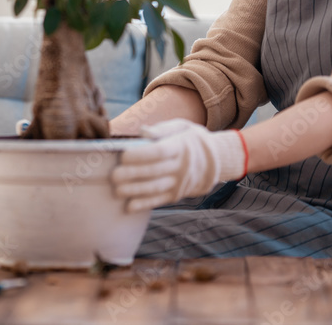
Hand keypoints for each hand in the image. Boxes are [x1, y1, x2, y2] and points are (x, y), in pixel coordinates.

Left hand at [110, 118, 245, 212]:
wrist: (217, 161)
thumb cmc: (192, 139)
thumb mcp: (183, 126)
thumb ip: (163, 128)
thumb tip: (143, 132)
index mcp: (181, 146)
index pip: (159, 152)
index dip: (141, 155)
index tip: (123, 156)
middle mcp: (181, 166)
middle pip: (154, 172)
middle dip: (132, 175)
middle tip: (114, 175)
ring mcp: (180, 182)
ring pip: (155, 188)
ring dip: (135, 191)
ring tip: (117, 191)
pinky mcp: (177, 194)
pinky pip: (160, 200)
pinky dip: (144, 204)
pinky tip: (129, 206)